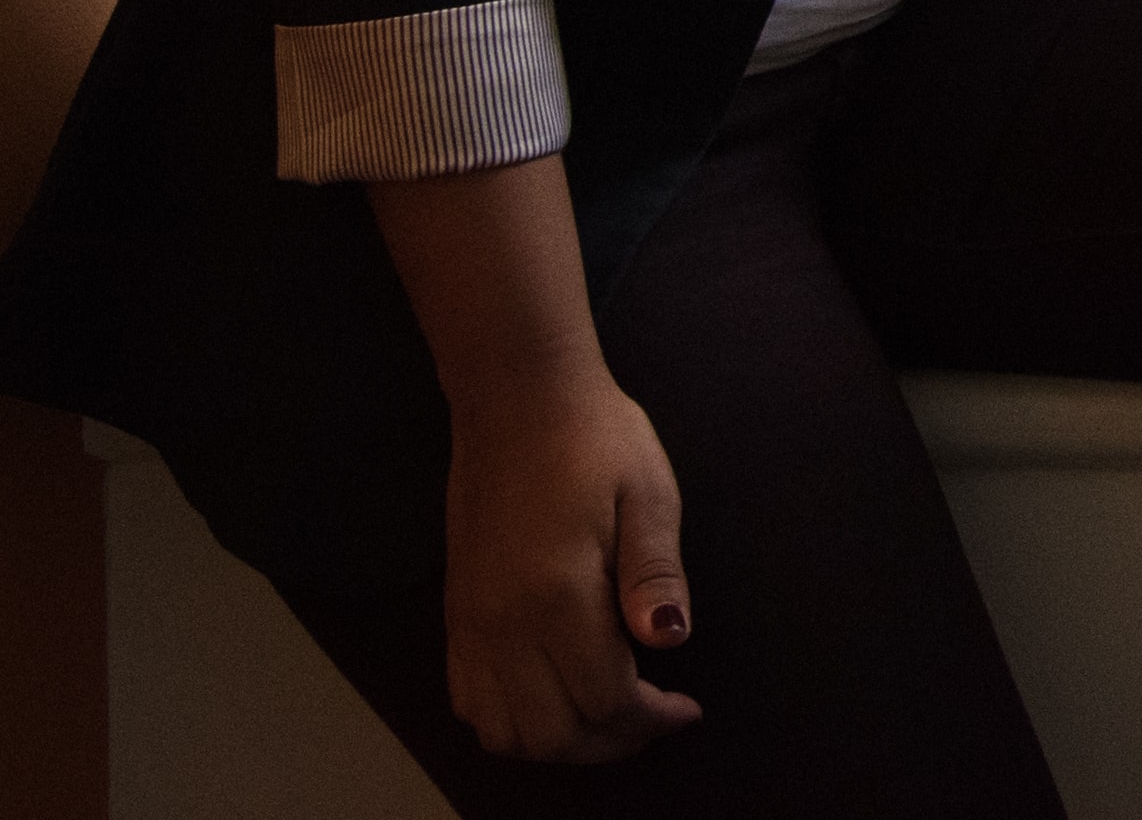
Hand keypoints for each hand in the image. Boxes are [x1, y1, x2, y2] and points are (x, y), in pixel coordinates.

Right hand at [436, 378, 696, 765]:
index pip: (605, 699)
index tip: (685, 708)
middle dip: (610, 742)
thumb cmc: (594, 437)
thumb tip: (670, 639)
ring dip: (558, 741)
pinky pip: (468, 700)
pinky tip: (549, 695)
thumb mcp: (649, 492)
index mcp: (558, 595)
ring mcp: (472, 623)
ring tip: (606, 715)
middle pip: (552, 734)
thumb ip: (656, 573)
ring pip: (503, 731)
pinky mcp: (456, 614)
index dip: (652, 719)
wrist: (517, 399)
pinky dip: (509, 721)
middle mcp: (504, 623)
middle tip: (652, 716)